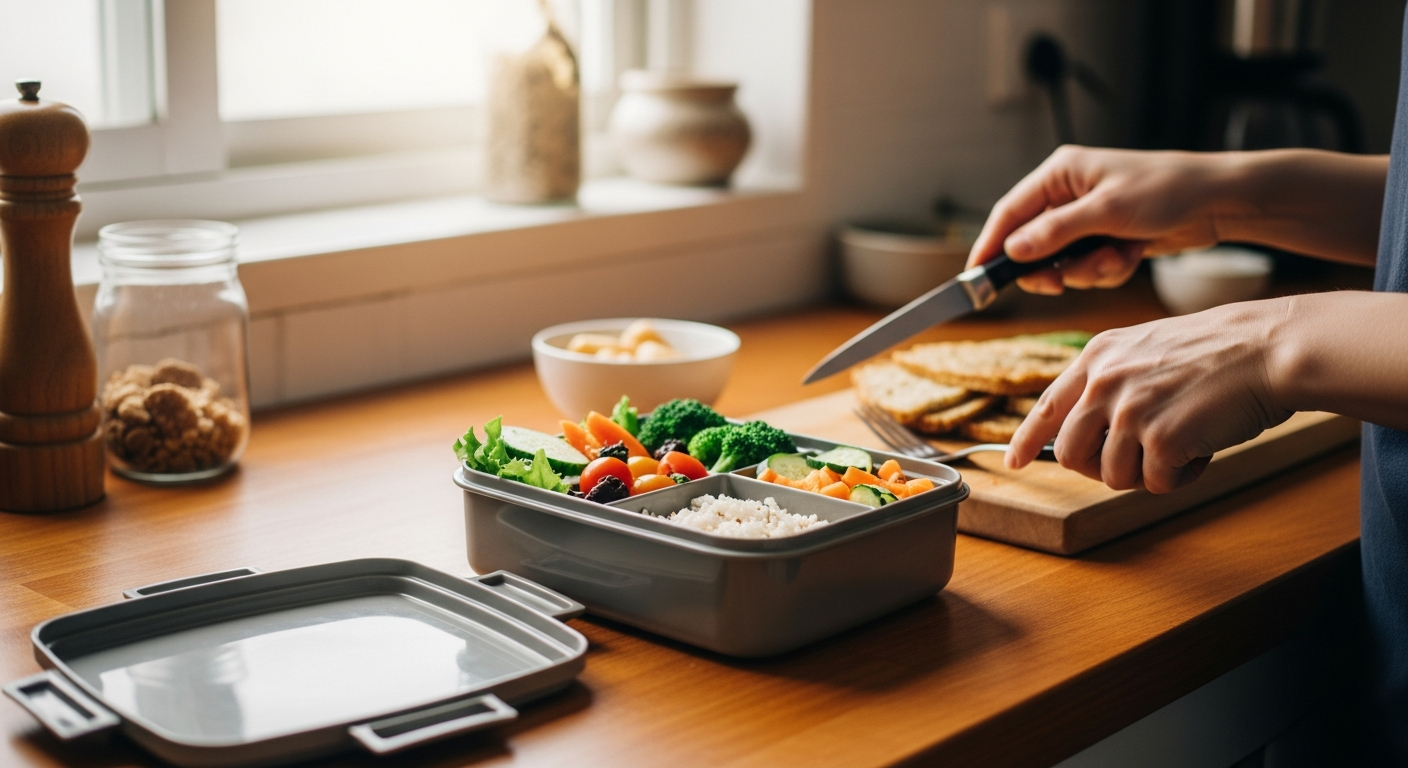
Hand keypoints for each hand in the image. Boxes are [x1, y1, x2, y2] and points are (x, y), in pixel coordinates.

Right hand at [968, 146, 1233, 294]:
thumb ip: (1055, 232)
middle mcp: (1068, 193)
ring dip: (1087, 269)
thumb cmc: (1166, 190)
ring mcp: (1087, 217)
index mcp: (1060, 173)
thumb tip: (1012, 251)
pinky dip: (1107, 268)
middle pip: (1032, 243)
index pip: (1010, 212)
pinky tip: (1131, 256)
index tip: (976, 277)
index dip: (991, 245)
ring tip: (1116, 259)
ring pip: (1062, 261)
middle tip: (1057, 284)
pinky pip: (1088, 266)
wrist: (1218, 201)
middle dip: (1049, 266)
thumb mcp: (1106, 212)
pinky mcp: (1106, 236)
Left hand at [1005, 299, 1293, 493]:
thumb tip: (1088, 429)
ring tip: (1182, 442)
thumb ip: (1111, 381)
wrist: (1269, 348)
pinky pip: (1155, 484)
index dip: (1027, 440)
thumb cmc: (1219, 352)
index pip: (1046, 407)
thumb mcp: (1147, 348)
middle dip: (1101, 467)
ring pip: (1111, 476)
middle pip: (1072, 454)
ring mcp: (1129, 410)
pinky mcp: (1160, 439)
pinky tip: (1201, 448)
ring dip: (1147, 472)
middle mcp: (1103, 381)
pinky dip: (1180, 476)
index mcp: (1097, 357)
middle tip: (1139, 459)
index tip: (1014, 462)